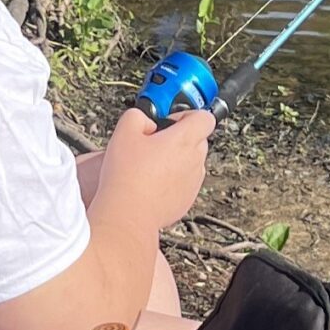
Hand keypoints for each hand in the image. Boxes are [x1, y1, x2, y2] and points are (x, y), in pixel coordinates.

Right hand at [100, 105, 214, 232]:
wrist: (128, 214)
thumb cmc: (127, 175)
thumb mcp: (124, 131)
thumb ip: (138, 116)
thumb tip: (146, 122)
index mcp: (184, 140)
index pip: (205, 118)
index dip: (186, 116)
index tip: (169, 123)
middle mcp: (195, 160)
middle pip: (198, 140)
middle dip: (178, 139)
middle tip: (154, 145)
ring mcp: (193, 182)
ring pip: (191, 162)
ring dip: (176, 160)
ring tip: (149, 167)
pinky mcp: (187, 200)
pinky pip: (185, 183)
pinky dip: (172, 181)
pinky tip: (150, 184)